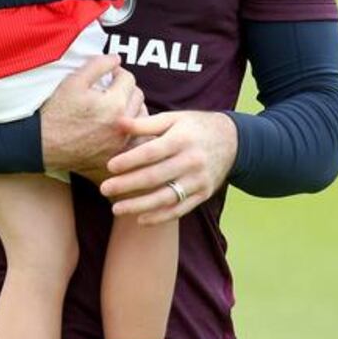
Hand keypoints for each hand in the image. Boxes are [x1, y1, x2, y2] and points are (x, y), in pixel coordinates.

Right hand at [41, 54, 143, 178]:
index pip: (129, 79)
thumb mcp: (74, 81)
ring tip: (116, 106)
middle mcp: (124, 125)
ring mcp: (122, 142)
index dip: (117, 72)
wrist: (44, 145)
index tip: (109, 75)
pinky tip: (119, 126)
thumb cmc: (57, 112)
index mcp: (115, 104)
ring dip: (133, 108)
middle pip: (138, 97)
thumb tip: (116, 58)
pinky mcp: (118, 154)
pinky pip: (136, 138)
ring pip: (141, 118)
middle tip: (111, 89)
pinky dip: (133, 129)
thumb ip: (98, 65)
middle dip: (126, 88)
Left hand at [99, 110, 238, 224]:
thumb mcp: (174, 118)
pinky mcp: (203, 194)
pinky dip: (160, 217)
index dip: (129, 160)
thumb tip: (118, 123)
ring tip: (116, 209)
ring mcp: (199, 180)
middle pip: (155, 177)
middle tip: (104, 189)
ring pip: (166, 197)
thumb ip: (146, 123)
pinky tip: (140, 220)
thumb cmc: (195, 127)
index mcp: (182, 139)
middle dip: (127, 185)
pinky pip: (180, 209)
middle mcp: (191, 161)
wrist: (233, 141)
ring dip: (139, 206)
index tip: (109, 166)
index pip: (151, 152)